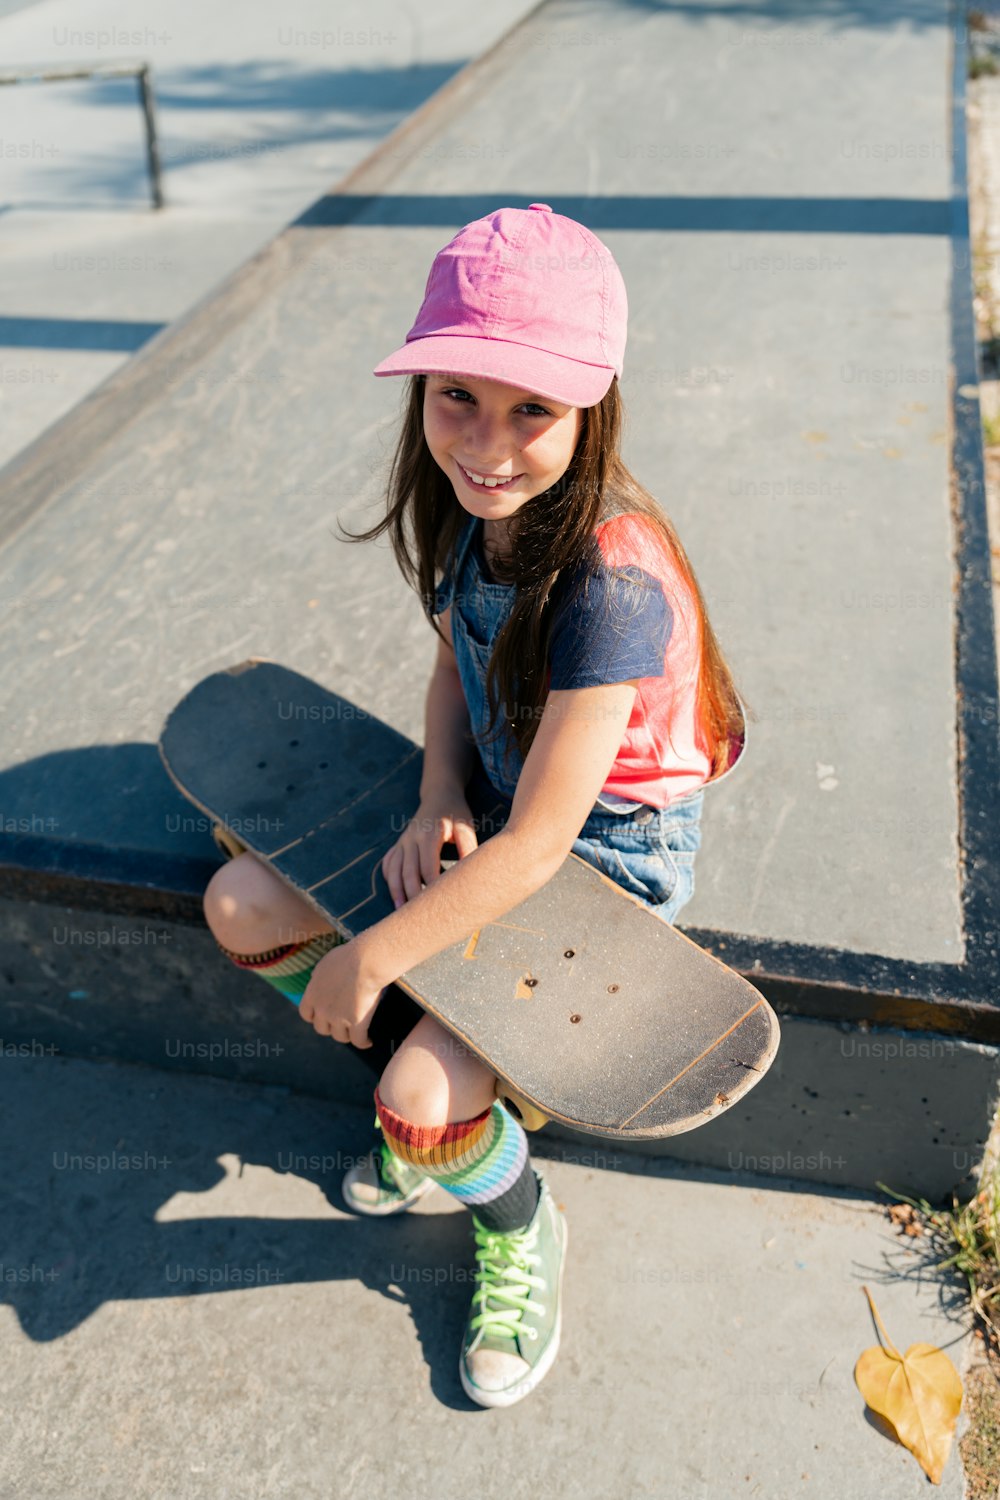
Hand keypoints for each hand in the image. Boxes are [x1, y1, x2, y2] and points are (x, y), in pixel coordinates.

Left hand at [298, 938, 385, 1046]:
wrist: (365, 961)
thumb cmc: (348, 956)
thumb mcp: (326, 963)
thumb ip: (319, 976)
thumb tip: (316, 980)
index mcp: (312, 994)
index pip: (306, 1014)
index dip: (314, 1017)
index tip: (322, 1015)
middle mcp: (322, 1009)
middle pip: (322, 1028)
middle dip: (331, 1027)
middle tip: (341, 1024)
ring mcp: (339, 1018)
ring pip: (340, 1036)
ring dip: (347, 1035)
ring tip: (355, 1034)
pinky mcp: (357, 1023)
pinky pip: (358, 1040)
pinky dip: (363, 1043)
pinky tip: (368, 1041)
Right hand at [381, 787, 478, 905]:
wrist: (439, 794)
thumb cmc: (456, 812)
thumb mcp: (466, 826)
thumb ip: (468, 847)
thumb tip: (471, 874)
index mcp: (429, 834)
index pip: (428, 867)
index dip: (432, 887)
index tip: (439, 906)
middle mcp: (411, 838)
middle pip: (408, 872)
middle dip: (412, 896)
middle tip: (418, 918)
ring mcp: (402, 841)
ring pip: (394, 870)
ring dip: (396, 892)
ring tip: (401, 912)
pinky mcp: (398, 844)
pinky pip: (388, 864)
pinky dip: (389, 880)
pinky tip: (395, 895)